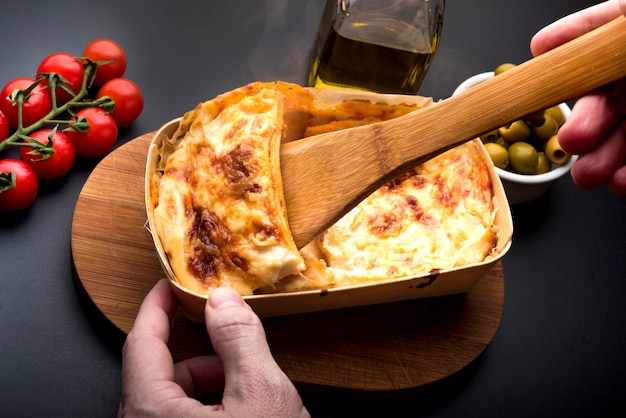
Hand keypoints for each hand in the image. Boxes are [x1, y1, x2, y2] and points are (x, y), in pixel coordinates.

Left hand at [118, 279, 309, 417]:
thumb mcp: (262, 393)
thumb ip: (240, 339)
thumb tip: (222, 302)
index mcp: (151, 415)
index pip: (141, 344)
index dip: (157, 309)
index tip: (168, 286)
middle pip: (162, 374)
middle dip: (204, 356)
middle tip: (236, 349)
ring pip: (174, 399)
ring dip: (211, 384)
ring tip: (248, 392)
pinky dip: (211, 408)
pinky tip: (243, 414)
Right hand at [530, 0, 625, 194]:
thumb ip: (601, 30)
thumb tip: (543, 45)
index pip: (600, 33)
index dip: (567, 42)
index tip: (538, 54)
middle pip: (604, 99)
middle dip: (583, 127)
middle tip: (571, 141)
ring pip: (621, 138)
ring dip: (600, 161)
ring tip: (589, 176)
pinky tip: (621, 182)